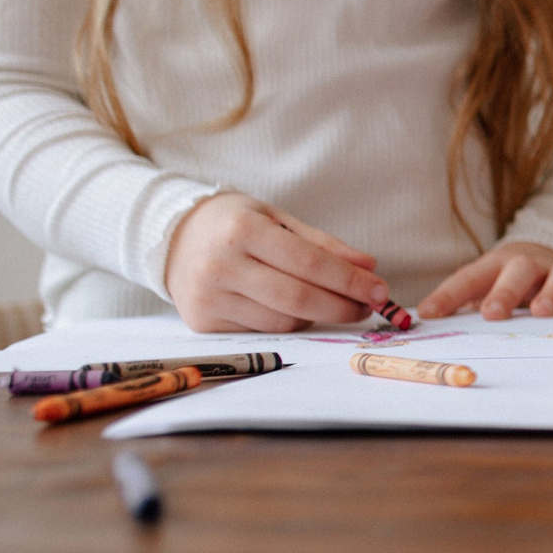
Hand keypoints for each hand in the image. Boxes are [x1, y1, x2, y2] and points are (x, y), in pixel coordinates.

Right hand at [163, 192, 388, 332]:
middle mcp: (220, 266)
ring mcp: (208, 298)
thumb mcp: (277, 220)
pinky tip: (293, 309)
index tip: (380, 290)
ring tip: (329, 303)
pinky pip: (262, 332)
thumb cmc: (234, 225)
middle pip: (298, 300)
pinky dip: (287, 323)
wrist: (171, 237)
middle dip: (343, 307)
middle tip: (368, 307)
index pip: (309, 264)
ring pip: (283, 322)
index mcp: (241, 231)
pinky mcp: (202, 323)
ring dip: (317, 317)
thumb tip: (370, 267)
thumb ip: (324, 244)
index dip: (350, 282)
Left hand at [416, 242, 552, 320]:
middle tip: (493, 313)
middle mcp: (532, 265)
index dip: (449, 295)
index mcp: (498, 266)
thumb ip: (461, 308)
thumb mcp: (484, 293)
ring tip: (542, 312)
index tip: (430, 314)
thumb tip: (421, 324)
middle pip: (521, 268)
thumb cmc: (510, 287)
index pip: (470, 277)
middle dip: (506, 290)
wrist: (549, 261)